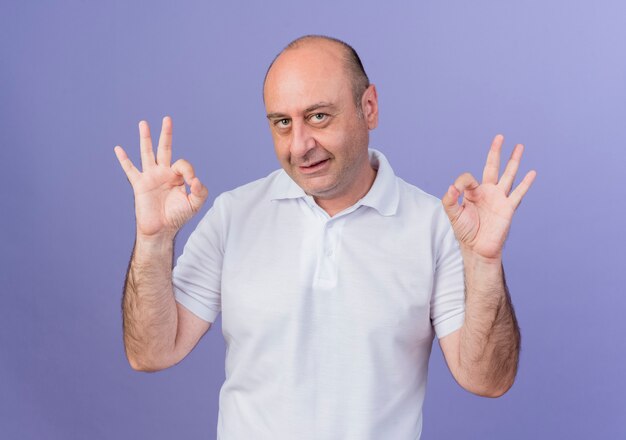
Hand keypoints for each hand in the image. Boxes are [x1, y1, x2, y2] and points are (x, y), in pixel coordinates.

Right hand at [114, 116, 207, 238]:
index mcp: (177, 176)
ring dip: (145, 138)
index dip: (188, 171)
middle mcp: (163, 173)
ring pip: (147, 153)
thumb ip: (200, 191)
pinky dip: (124, 160)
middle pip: (164, 148)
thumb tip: (195, 180)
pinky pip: (130, 170)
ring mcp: (150, 177)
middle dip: (166, 134)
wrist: (161, 230)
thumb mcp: (194, 204)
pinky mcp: (139, 184)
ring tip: (143, 123)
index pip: (182, 164)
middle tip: (167, 119)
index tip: (191, 183)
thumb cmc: (178, 217)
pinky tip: (118, 149)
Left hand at [441, 134, 535, 260]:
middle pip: (492, 167)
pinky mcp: (508, 208)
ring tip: (520, 146)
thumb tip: (452, 187)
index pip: (468, 178)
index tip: (457, 191)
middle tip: (499, 136)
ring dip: (514, 161)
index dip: (462, 182)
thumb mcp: (453, 214)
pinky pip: (518, 193)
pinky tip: (532, 172)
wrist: (478, 248)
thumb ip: (450, 200)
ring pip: (508, 175)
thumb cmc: (465, 232)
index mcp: (473, 192)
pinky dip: (525, 183)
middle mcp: (487, 192)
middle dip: (495, 152)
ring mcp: (499, 198)